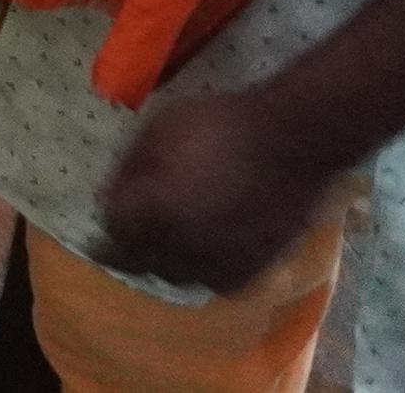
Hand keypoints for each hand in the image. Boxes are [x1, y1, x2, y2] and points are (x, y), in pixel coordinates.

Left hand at [95, 89, 343, 296]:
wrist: (293, 141)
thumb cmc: (220, 126)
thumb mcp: (157, 130)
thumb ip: (128, 168)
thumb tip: (115, 193)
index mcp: (154, 213)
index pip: (112, 227)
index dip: (111, 210)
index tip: (116, 199)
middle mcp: (182, 249)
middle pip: (139, 258)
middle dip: (133, 239)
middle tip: (139, 221)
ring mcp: (219, 266)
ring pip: (174, 275)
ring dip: (166, 257)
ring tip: (173, 232)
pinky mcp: (252, 272)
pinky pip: (213, 279)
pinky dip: (203, 266)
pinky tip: (206, 244)